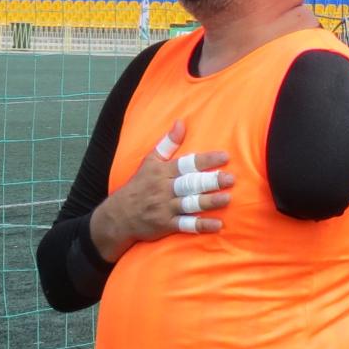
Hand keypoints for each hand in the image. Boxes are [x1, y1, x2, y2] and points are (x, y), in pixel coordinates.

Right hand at [91, 120, 233, 259]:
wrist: (119, 215)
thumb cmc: (139, 185)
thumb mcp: (149, 161)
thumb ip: (167, 144)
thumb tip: (181, 122)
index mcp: (162, 172)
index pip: (186, 164)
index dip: (205, 160)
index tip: (225, 157)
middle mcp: (164, 189)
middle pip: (190, 184)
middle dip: (210, 181)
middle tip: (230, 178)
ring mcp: (165, 208)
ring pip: (189, 204)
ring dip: (209, 202)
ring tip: (227, 198)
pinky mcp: (166, 225)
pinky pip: (185, 225)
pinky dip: (201, 226)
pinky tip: (218, 225)